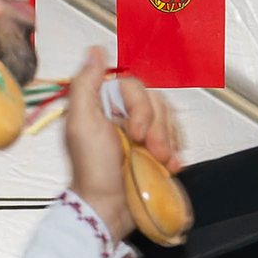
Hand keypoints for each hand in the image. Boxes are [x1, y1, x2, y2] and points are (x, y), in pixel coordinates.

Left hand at [57, 51, 184, 231]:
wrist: (108, 207)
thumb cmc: (92, 169)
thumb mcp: (80, 123)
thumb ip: (85, 84)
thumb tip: (95, 50)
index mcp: (103, 103)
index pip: (135, 87)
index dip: (141, 108)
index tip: (135, 133)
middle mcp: (122, 113)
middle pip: (155, 102)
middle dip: (157, 128)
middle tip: (150, 150)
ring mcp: (141, 132)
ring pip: (168, 119)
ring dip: (168, 141)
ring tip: (160, 161)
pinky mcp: (155, 149)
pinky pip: (176, 138)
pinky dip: (176, 151)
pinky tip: (170, 165)